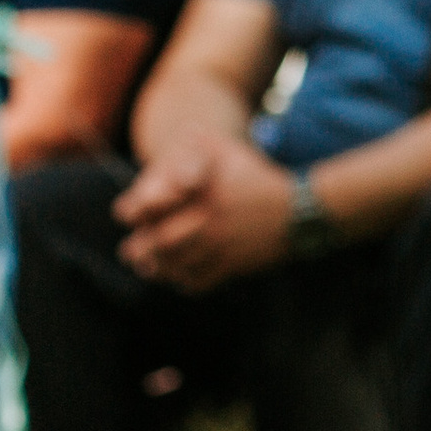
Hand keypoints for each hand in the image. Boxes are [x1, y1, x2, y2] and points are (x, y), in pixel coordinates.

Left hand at [114, 130, 296, 292]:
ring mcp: (222, 245)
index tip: (129, 215)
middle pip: (160, 241)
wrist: (302, 209)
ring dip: (158, 268)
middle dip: (139, 249)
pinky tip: (180, 277)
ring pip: (177, 264)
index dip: (135, 211)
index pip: (154, 204)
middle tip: (131, 251)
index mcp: (203, 189)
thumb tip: (164, 159)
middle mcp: (210, 218)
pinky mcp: (234, 266)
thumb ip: (193, 147)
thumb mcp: (227, 150)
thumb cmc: (256, 177)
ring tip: (150, 267)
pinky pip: (199, 281)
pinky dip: (184, 282)